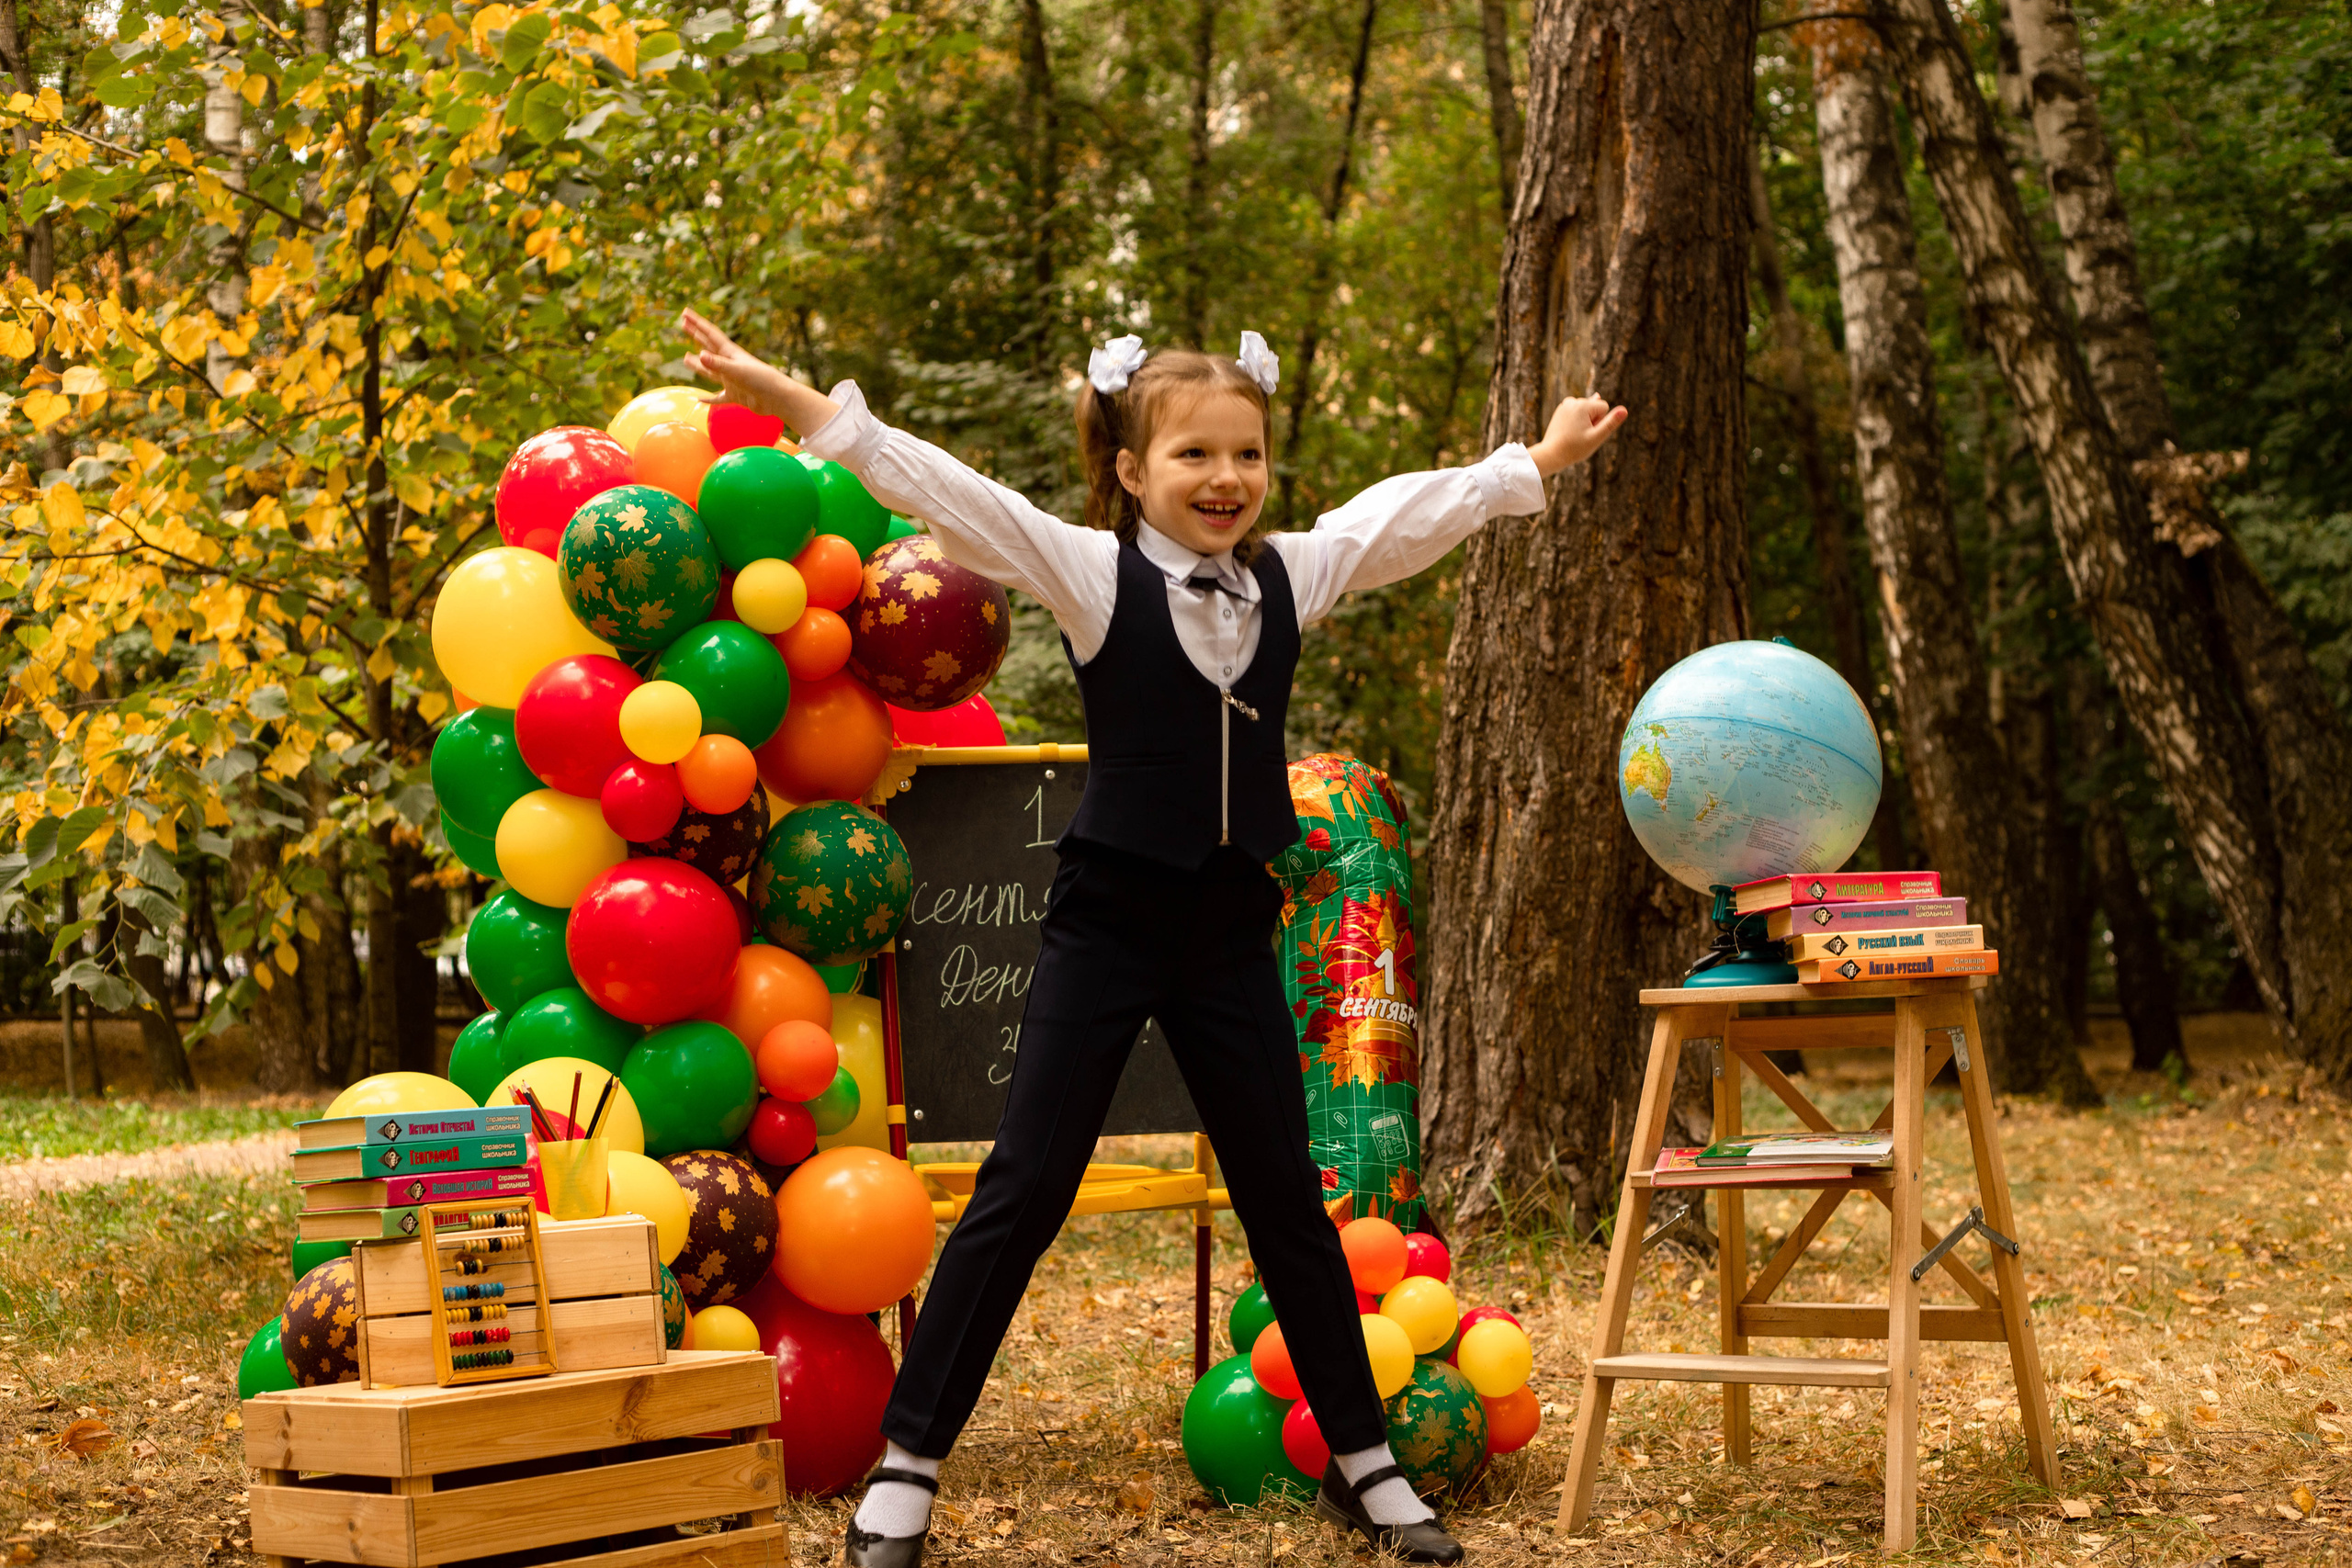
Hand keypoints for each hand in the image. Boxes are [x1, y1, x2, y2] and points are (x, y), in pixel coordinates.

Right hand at [677, 308, 838, 435]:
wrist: (778, 399)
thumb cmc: (762, 381)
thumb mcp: (738, 371)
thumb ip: (718, 365)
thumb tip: (700, 356)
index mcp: (730, 353)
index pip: (709, 334)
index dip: (696, 323)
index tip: (684, 313)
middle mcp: (729, 364)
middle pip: (708, 346)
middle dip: (695, 335)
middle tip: (683, 324)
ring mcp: (731, 380)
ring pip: (709, 371)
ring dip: (698, 364)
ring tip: (685, 358)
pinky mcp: (735, 395)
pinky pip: (717, 397)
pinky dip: (708, 399)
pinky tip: (699, 400)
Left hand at [1528, 392, 1629, 476]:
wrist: (1551, 454)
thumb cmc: (1575, 448)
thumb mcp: (1596, 437)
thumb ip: (1611, 423)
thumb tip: (1625, 410)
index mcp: (1583, 405)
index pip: (1604, 408)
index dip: (1600, 422)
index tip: (1588, 432)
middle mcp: (1573, 401)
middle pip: (1594, 408)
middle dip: (1592, 420)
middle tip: (1580, 435)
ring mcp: (1565, 405)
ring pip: (1585, 411)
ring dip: (1584, 421)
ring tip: (1574, 433)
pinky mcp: (1560, 410)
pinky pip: (1576, 412)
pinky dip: (1575, 420)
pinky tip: (1569, 430)